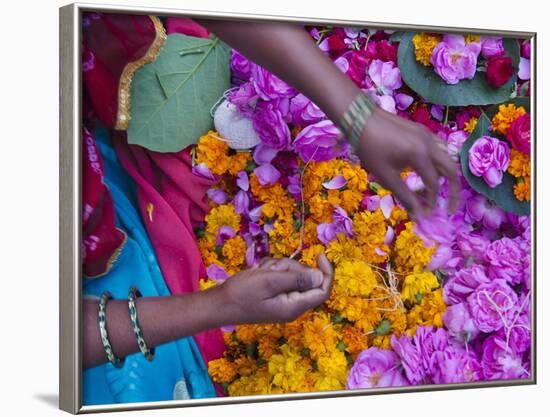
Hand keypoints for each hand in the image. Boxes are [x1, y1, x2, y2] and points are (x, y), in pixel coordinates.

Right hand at [215, 253, 333, 323]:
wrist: (218, 305)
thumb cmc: (241, 293)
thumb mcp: (269, 281)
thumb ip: (296, 278)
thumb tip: (320, 276)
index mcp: (294, 306)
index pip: (322, 290)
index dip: (326, 272)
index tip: (320, 254)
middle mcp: (292, 305)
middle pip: (305, 278)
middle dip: (291, 267)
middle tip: (271, 268)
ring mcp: (283, 300)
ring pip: (292, 274)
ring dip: (278, 268)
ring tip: (261, 272)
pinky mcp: (274, 295)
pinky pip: (280, 276)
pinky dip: (270, 271)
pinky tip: (258, 273)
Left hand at [358, 107, 458, 219]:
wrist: (360, 119)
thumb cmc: (370, 149)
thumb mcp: (386, 176)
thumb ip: (405, 196)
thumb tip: (418, 216)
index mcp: (421, 154)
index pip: (434, 184)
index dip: (431, 201)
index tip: (425, 213)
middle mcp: (430, 143)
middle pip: (451, 169)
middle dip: (453, 189)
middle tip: (449, 206)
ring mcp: (427, 134)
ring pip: (446, 157)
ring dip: (445, 175)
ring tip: (435, 190)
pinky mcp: (422, 131)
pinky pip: (438, 148)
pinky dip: (438, 162)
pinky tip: (427, 170)